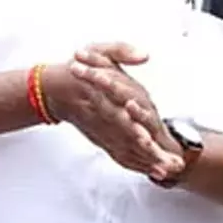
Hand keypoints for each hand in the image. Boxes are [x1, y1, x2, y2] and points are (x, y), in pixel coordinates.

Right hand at [41, 44, 182, 179]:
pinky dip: (137, 165)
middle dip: (147, 152)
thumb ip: (122, 50)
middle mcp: (103, 117)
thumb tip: (144, 55)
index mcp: (102, 96)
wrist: (55, 88)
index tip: (147, 139)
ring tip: (165, 171)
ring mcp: (103, 131)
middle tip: (166, 162)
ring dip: (146, 162)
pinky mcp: (103, 139)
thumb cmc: (80, 67)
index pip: (118, 114)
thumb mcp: (99, 50)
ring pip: (125, 150)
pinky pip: (121, 155)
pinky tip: (154, 172)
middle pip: (126, 138)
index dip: (132, 127)